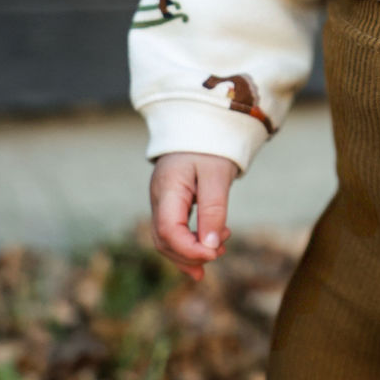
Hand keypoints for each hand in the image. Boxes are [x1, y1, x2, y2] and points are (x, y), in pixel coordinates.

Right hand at [150, 151, 240, 281]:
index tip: (214, 253)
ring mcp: (162, 202)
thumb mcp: (217, 175)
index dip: (189, 249)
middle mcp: (159, 198)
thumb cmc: (210, 146)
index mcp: (167, 188)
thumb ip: (213, 210)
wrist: (201, 124)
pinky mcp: (170, 203)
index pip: (168, 230)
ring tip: (219, 251)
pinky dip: (189, 244)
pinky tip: (208, 250)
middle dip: (190, 254)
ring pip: (167, 239)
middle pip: (164, 240)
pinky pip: (174, 231)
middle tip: (220, 252)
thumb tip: (209, 248)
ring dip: (191, 252)